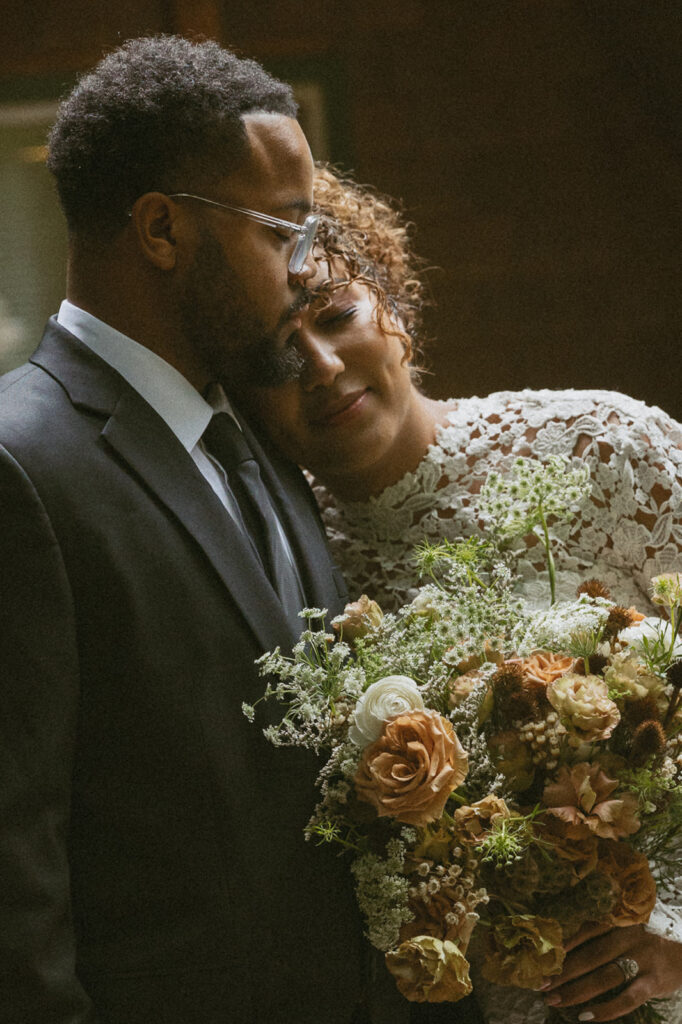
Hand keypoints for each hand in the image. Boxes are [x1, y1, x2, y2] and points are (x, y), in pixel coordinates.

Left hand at [540, 922, 681, 1020]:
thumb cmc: (647, 935)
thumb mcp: (626, 923)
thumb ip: (602, 928)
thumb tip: (563, 942)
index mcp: (619, 919)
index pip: (585, 929)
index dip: (562, 944)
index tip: (541, 957)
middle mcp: (628, 936)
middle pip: (590, 955)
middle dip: (563, 971)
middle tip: (540, 983)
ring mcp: (642, 959)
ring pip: (604, 977)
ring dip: (576, 990)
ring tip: (555, 1000)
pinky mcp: (653, 981)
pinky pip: (627, 999)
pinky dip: (606, 1009)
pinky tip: (585, 1016)